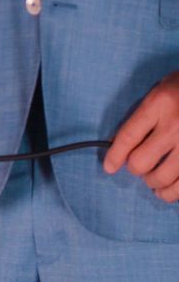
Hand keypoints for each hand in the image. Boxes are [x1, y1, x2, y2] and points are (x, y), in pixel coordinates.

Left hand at [104, 73, 178, 202]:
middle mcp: (174, 126)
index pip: (128, 136)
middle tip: (138, 165)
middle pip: (141, 161)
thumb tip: (121, 144)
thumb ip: (144, 114)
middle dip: (135, 168)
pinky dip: (171, 194)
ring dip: (153, 182)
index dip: (115, 155)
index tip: (109, 167)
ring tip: (153, 179)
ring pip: (161, 178)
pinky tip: (166, 191)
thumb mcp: (163, 88)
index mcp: (160, 104)